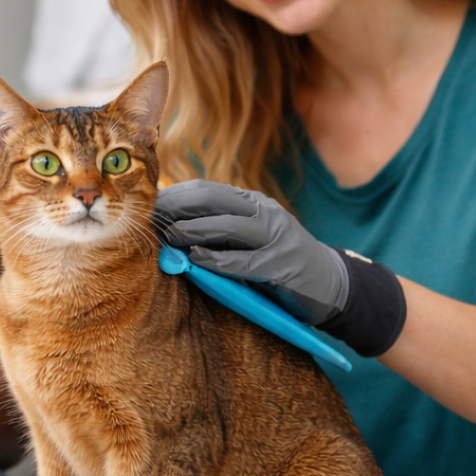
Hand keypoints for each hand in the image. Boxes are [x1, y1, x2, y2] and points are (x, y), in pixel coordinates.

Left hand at [155, 180, 348, 325]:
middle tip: (150, 219)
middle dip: (178, 207)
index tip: (146, 205)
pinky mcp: (284, 264)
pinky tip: (196, 261)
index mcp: (251, 202)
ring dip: (193, 230)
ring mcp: (277, 236)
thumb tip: (167, 232)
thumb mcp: (246, 238)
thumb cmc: (275, 262)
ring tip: (168, 238)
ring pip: (228, 225)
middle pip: (213, 199)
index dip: (173, 196)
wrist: (329, 285)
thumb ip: (215, 231)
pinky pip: (245, 261)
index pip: (205, 190)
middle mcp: (264, 211)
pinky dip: (217, 260)